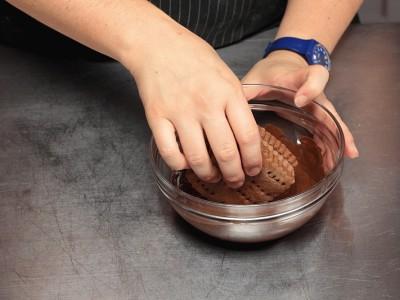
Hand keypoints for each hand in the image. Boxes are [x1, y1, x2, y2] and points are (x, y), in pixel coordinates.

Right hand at [126, 23, 261, 187]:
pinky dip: (180, 165)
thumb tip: (244, 136)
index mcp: (228, 93)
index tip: (254, 170)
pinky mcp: (157, 118)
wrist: (158, 45)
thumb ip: (236, 104)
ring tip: (213, 177)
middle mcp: (206, 105)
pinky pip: (170, 153)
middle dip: (234, 175)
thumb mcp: (226, 75)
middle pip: (226, 153)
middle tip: (236, 182)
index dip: (253, 160)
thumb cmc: (194, 58)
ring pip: (198, 159)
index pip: (248, 137)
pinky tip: (186, 164)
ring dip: (208, 175)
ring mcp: (180, 112)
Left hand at [241, 50, 358, 157]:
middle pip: (327, 106)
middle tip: (334, 146)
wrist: (286, 63)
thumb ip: (245, 91)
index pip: (312, 76)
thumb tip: (226, 110)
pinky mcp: (316, 114)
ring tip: (339, 160)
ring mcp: (317, 104)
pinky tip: (341, 158)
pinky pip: (328, 128)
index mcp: (296, 78)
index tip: (300, 100)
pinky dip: (335, 142)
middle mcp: (312, 92)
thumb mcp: (255, 77)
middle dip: (332, 125)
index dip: (310, 87)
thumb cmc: (269, 71)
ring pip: (331, 121)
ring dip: (337, 140)